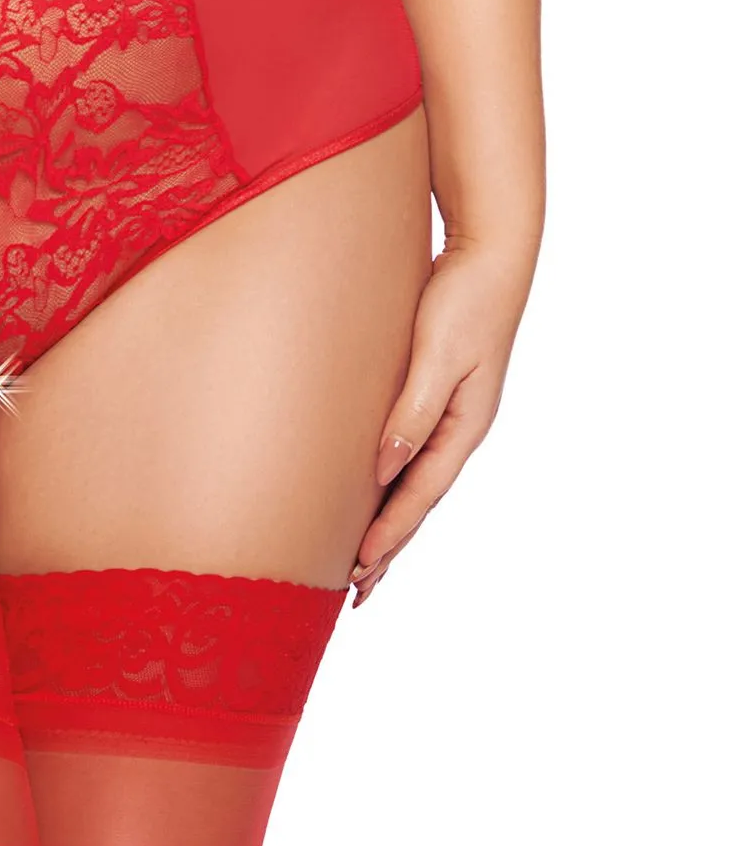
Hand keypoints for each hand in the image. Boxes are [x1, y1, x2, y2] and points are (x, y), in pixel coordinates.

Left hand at [350, 236, 535, 605]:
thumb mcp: (438, 354)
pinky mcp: (434, 392)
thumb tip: (384, 469)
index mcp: (465, 427)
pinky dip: (390, 480)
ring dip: (389, 520)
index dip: (388, 534)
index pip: (419, 495)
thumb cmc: (464, 299)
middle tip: (356, 592)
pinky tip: (372, 488)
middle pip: (419, 501)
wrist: (489, 253)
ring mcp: (450, 413)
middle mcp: (459, 429)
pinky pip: (409, 450)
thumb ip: (413, 411)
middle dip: (390, 546)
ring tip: (363, 560)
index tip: (357, 570)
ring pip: (414, 480)